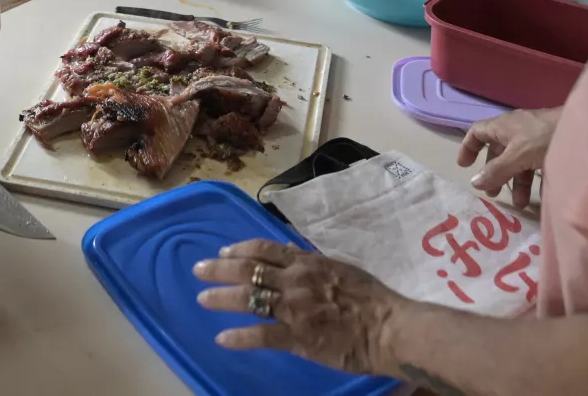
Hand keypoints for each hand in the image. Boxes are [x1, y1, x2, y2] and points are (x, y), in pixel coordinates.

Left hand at [194, 239, 400, 374]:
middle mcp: (294, 280)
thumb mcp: (340, 269)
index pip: (264, 249)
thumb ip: (314, 266)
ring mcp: (293, 308)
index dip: (239, 249)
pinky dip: (239, 337)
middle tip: (199, 270)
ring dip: (221, 298)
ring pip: (248, 298)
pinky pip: (261, 335)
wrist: (387, 326)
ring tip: (202, 299)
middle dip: (219, 269)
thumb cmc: (371, 298)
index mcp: (307, 262)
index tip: (223, 251)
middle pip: (248, 269)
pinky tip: (223, 339)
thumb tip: (296, 259)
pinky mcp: (297, 336)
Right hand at [458, 107, 560, 208]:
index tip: (464, 167)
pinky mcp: (548, 148)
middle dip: (493, 173)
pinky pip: (533, 165)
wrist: (582, 128)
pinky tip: (535, 197)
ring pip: (516, 161)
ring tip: (517, 203)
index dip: (468, 147)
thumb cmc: (544, 137)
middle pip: (497, 151)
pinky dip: (531, 180)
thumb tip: (474, 183)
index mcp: (502, 126)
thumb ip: (496, 170)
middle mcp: (515, 131)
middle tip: (492, 193)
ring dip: (513, 181)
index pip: (477, 132)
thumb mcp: (517, 155)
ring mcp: (533, 139)